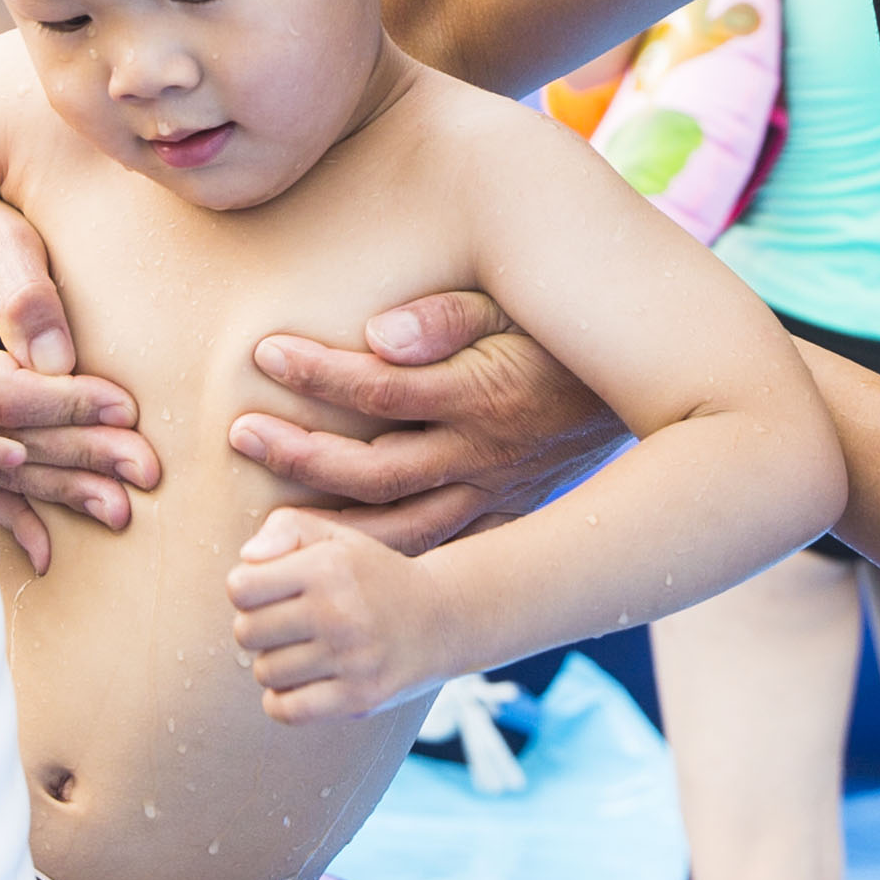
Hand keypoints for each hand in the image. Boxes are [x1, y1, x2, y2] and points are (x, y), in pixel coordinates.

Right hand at [0, 195, 154, 571]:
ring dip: (62, 493)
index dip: (66, 404)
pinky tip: (49, 552)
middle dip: (80, 456)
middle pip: (10, 439)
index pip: (4, 392)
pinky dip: (14, 520)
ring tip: (119, 511)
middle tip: (143, 470)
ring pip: (3, 471)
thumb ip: (24, 293)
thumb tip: (54, 358)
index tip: (126, 408)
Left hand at [228, 509, 453, 721]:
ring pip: (265, 673)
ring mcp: (351, 659)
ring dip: (275, 664)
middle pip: (246, 633)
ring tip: (303, 651)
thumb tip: (248, 558)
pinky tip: (302, 683)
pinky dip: (283, 701)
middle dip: (257, 628)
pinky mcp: (359, 698)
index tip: (269, 592)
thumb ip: (285, 527)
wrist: (441, 619)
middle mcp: (339, 612)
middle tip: (286, 624)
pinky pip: (286, 710)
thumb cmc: (372, 575)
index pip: (239, 588)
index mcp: (327, 567)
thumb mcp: (337, 536)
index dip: (246, 589)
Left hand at [229, 294, 624, 557]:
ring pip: (397, 529)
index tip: (265, 352)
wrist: (638, 394)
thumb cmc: (558, 336)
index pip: (379, 387)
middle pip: (373, 468)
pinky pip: (433, 556)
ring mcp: (487, 495)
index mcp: (478, 394)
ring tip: (266, 523)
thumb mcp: (511, 307)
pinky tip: (333, 572)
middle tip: (241, 433)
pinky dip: (382, 568)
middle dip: (300, 453)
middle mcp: (479, 455)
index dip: (317, 373)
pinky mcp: (495, 519)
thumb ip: (447, 316)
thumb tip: (380, 333)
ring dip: (327, 526)